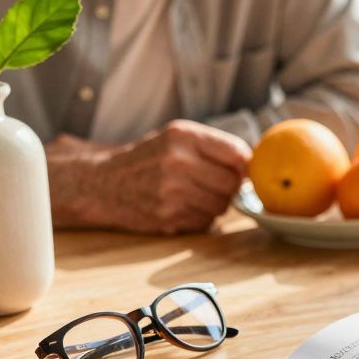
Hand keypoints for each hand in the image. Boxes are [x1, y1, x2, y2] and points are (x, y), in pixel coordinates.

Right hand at [47, 120, 250, 233]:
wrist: (104, 183)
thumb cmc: (148, 158)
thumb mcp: (177, 138)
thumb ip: (215, 147)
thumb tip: (255, 165)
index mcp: (182, 136)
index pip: (238, 154)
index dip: (245, 165)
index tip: (242, 169)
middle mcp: (177, 162)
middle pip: (232, 183)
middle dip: (230, 186)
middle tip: (215, 183)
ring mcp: (171, 192)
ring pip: (221, 205)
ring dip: (216, 203)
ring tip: (195, 193)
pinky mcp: (167, 216)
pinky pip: (205, 221)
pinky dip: (201, 217)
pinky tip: (183, 206)